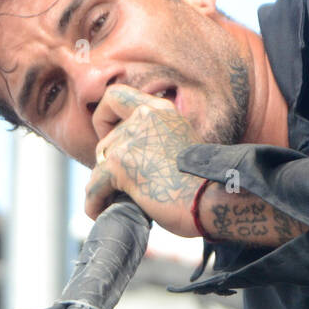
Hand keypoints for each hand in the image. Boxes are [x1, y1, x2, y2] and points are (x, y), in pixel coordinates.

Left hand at [84, 84, 202, 236]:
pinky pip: (93, 186)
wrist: (215, 202)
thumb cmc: (204, 187)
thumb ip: (156, 143)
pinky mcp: (121, 164)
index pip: (114, 95)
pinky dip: (93, 202)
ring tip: (117, 204)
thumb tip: (129, 162)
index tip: (113, 136)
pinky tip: (99, 213)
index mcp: (162, 111)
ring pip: (99, 165)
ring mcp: (131, 139)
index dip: (105, 117)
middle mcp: (145, 118)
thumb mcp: (181, 149)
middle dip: (110, 165)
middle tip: (125, 186)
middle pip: (105, 140)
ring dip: (104, 187)